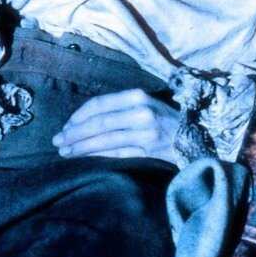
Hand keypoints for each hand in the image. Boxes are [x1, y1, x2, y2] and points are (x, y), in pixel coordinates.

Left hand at [53, 88, 182, 163]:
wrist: (197, 136)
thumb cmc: (164, 119)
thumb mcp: (144, 104)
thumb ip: (119, 108)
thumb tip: (84, 120)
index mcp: (137, 97)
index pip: (100, 105)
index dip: (79, 116)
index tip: (66, 126)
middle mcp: (141, 113)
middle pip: (99, 124)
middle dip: (74, 134)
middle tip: (57, 141)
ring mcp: (146, 134)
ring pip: (105, 141)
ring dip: (82, 148)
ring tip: (65, 152)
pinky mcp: (149, 152)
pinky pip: (117, 155)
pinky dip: (99, 157)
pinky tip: (86, 159)